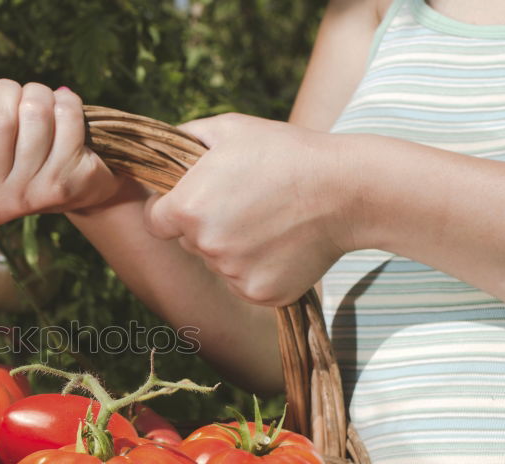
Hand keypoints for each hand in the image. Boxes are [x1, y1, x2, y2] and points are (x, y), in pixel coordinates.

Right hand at [0, 74, 124, 225]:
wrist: (67, 188)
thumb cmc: (6, 149)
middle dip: (4, 91)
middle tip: (10, 97)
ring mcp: (29, 197)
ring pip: (34, 112)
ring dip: (36, 93)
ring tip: (36, 105)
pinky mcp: (65, 183)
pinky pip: (66, 117)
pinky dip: (65, 102)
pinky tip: (60, 115)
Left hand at [145, 113, 357, 306]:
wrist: (348, 190)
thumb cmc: (287, 152)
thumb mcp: (231, 129)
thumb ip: (186, 138)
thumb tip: (160, 146)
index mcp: (187, 208)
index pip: (156, 222)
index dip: (170, 212)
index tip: (189, 203)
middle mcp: (205, 245)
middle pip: (189, 243)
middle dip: (207, 227)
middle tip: (246, 204)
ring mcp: (232, 273)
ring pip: (219, 263)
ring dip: (234, 248)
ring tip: (271, 220)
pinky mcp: (259, 293)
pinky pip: (245, 283)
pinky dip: (259, 268)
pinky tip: (282, 243)